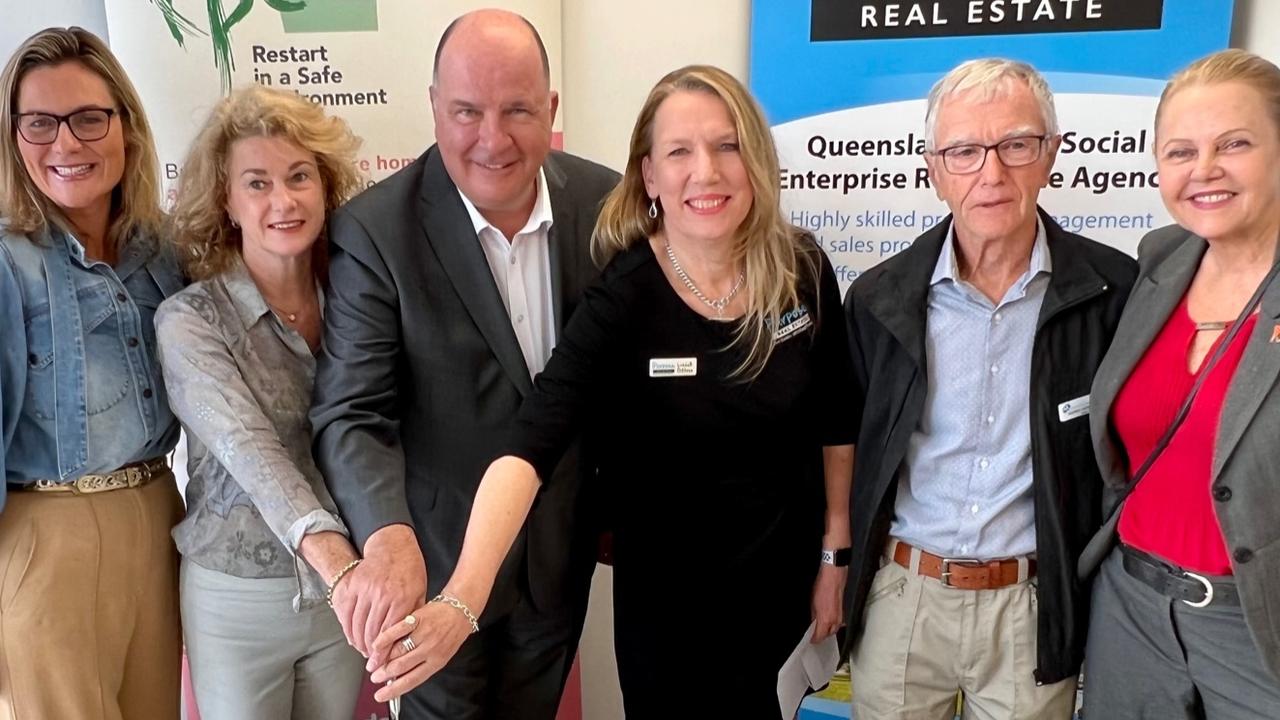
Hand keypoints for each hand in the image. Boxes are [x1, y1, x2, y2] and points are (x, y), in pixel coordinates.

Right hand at [331, 524, 425, 659]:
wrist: (392, 547)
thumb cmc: (410, 572)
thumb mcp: (419, 593)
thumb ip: (413, 617)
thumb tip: (407, 643)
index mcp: (402, 598)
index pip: (390, 633)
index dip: (384, 652)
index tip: (382, 664)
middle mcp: (382, 594)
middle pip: (372, 631)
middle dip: (370, 651)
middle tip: (371, 662)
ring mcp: (365, 589)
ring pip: (357, 625)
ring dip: (359, 642)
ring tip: (363, 652)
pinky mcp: (353, 585)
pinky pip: (346, 614)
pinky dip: (348, 630)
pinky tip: (353, 638)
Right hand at [369, 599, 475, 701]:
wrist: (461, 611)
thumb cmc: (451, 633)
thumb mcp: (441, 655)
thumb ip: (422, 665)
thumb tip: (400, 677)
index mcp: (436, 662)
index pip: (411, 680)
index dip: (393, 689)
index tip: (381, 695)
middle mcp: (430, 649)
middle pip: (401, 666)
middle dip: (384, 674)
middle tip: (374, 676)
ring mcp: (424, 634)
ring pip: (397, 650)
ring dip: (381, 658)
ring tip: (373, 662)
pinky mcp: (418, 618)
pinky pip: (397, 630)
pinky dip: (384, 638)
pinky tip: (376, 644)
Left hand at [810, 562, 846, 642]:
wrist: (833, 576)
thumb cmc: (822, 587)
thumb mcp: (812, 603)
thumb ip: (813, 616)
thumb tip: (812, 623)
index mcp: (825, 621)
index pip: (819, 637)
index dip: (813, 639)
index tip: (809, 638)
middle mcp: (834, 621)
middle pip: (827, 635)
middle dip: (820, 636)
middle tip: (813, 633)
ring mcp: (840, 616)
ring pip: (834, 629)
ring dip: (827, 630)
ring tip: (820, 627)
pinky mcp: (843, 611)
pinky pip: (838, 622)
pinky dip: (832, 623)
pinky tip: (828, 619)